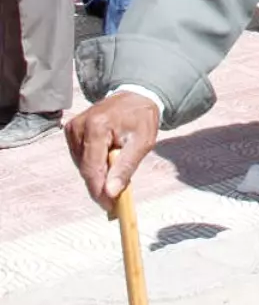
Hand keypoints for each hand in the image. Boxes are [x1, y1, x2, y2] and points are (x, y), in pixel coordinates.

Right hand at [65, 92, 159, 214]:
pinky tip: (107, 161)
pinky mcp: (71, 131)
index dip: (99, 190)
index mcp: (97, 125)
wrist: (134, 97)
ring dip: (98, 175)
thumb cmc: (141, 118)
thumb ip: (126, 167)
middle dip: (100, 186)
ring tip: (116, 173)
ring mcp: (73, 128)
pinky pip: (80, 159)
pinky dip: (93, 165)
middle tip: (116, 199)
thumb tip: (110, 193)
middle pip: (86, 169)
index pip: (92, 167)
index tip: (110, 207)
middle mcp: (79, 126)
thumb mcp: (142, 142)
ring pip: (82, 166)